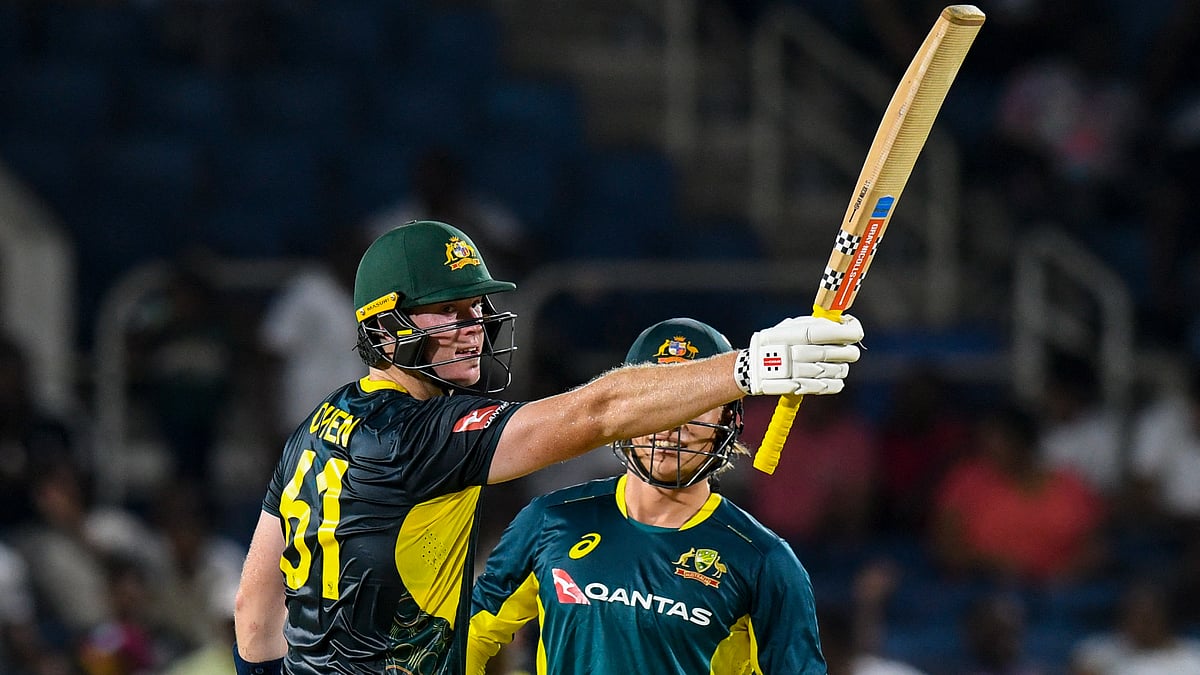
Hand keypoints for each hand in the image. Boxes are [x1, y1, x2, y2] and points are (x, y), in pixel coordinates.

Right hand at [736, 314, 861, 395]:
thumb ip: (816, 324)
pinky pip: (832, 386)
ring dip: (842, 367)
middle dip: (850, 352)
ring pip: (840, 370)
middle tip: (848, 351)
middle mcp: (802, 352)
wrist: (752, 367)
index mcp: (800, 333)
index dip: (853, 331)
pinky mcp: (802, 388)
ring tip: (834, 364)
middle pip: (844, 353)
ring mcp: (802, 372)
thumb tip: (844, 323)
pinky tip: (831, 377)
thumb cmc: (776, 342)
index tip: (855, 331)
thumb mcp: (790, 326)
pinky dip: (836, 382)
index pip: (839, 332)